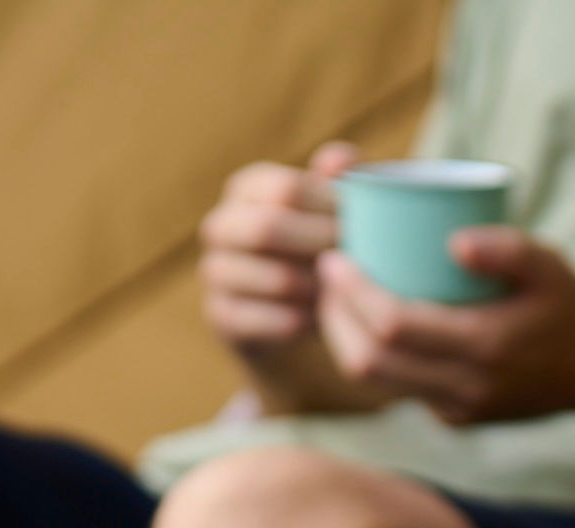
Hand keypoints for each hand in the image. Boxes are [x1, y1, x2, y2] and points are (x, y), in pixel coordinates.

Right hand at [199, 142, 359, 357]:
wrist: (293, 313)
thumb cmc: (318, 246)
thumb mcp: (330, 210)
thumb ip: (339, 180)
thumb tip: (340, 160)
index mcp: (247, 188)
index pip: (287, 190)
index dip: (329, 209)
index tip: (360, 226)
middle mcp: (221, 225)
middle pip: (268, 228)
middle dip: (320, 246)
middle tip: (353, 260)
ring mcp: (214, 271)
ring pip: (274, 278)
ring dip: (316, 287)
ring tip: (341, 290)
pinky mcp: (219, 315)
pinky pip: (267, 319)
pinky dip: (300, 321)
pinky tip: (318, 318)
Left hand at [317, 228, 574, 424]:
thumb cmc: (569, 305)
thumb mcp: (551, 264)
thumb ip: (508, 248)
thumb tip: (452, 240)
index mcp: (485, 348)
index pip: (394, 327)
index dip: (354, 295)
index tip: (336, 258)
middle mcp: (465, 388)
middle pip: (371, 361)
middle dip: (336, 317)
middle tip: (327, 274)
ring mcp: (456, 410)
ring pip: (376, 382)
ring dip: (345, 339)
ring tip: (337, 296)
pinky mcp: (452, 419)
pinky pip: (398, 389)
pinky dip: (373, 355)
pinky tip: (367, 322)